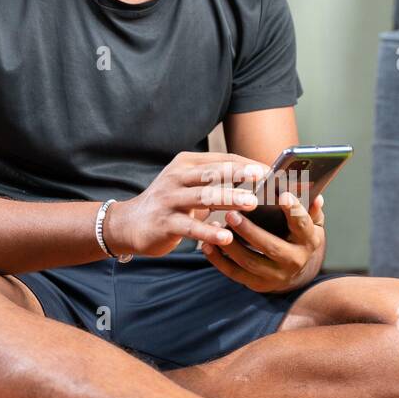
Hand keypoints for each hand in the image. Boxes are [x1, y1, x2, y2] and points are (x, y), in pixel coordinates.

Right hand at [104, 152, 269, 258]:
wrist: (129, 224)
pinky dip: (209, 231)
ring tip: (251, 204)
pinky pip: (190, 227)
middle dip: (239, 175)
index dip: (245, 164)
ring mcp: (169, 199)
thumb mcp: (191, 187)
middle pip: (212, 173)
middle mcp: (176, 177)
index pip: (220, 160)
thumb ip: (217, 183)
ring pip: (203, 196)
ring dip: (229, 199)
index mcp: (186, 164)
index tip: (270, 171)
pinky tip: (227, 237)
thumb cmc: (170, 204)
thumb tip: (255, 181)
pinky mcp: (164, 222)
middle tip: (263, 179)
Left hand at [199, 188, 325, 292]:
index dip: (293, 210)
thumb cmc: (300, 237)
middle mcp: (294, 261)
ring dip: (230, 244)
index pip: (302, 224)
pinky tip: (207, 245)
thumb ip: (310, 210)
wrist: (297, 272)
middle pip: (270, 246)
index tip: (282, 195)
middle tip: (231, 213)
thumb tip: (316, 197)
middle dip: (249, 231)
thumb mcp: (311, 224)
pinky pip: (235, 273)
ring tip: (216, 225)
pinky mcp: (258, 284)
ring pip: (249, 261)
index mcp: (308, 240)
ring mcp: (275, 276)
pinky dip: (218, 260)